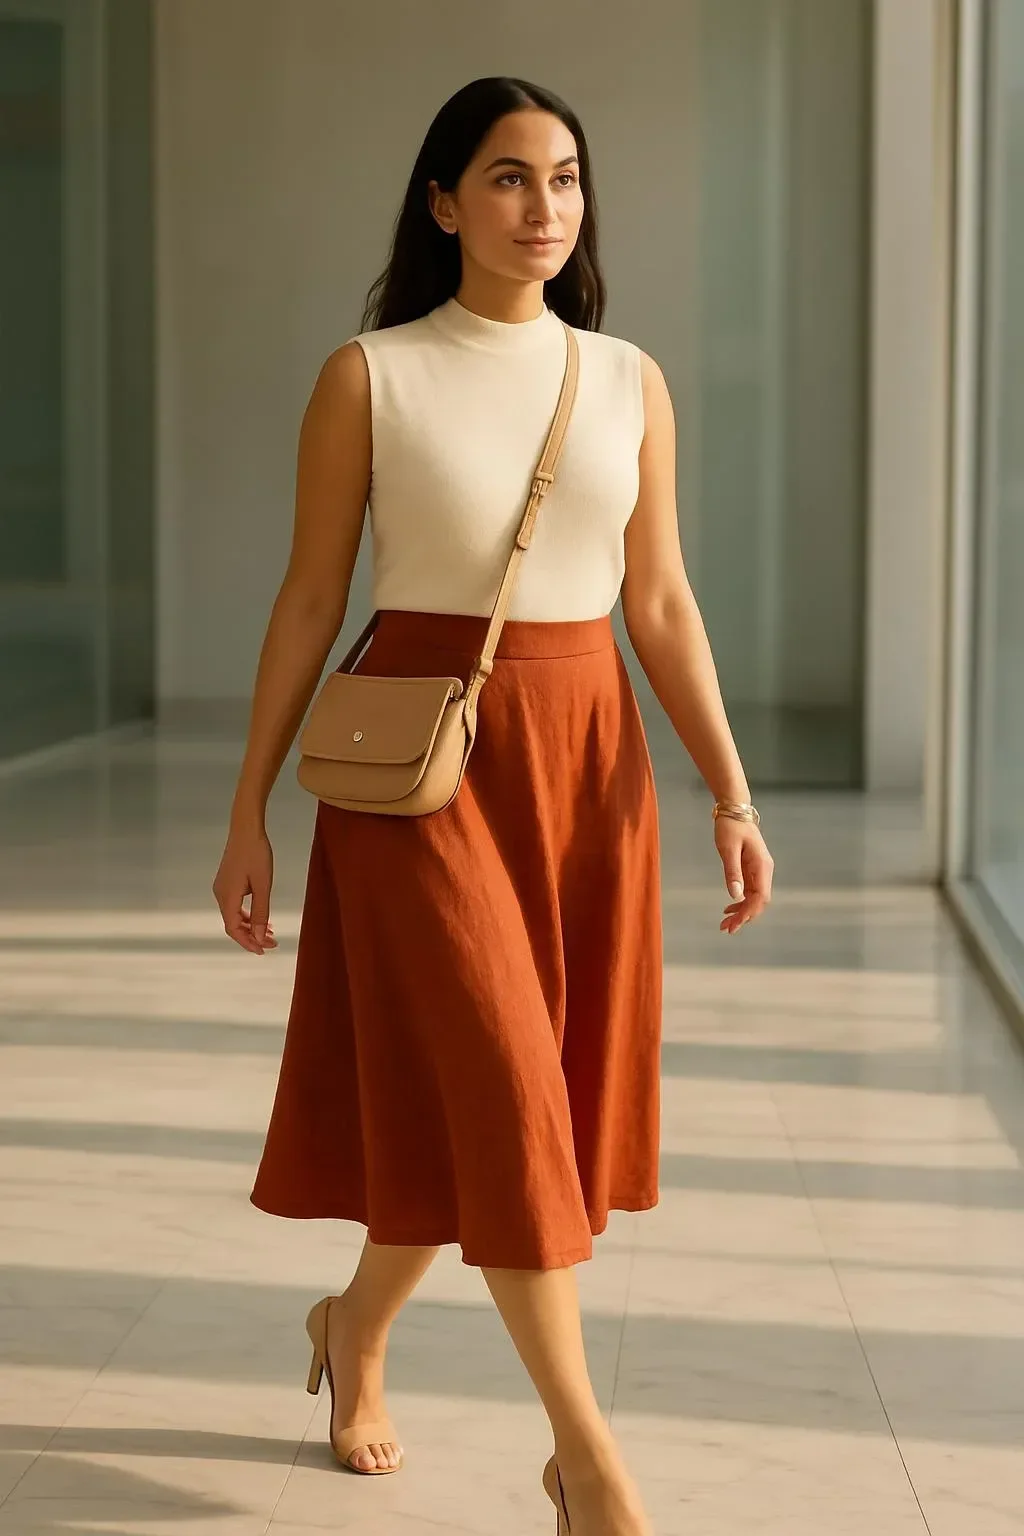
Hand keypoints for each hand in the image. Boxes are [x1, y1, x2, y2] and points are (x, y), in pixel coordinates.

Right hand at [212, 825, 277, 954]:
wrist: (246, 829)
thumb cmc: (256, 854)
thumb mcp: (263, 885)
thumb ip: (260, 912)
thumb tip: (259, 936)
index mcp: (227, 897)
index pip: (233, 929)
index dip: (248, 943)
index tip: (264, 950)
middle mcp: (220, 895)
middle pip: (233, 924)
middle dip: (252, 936)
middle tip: (272, 943)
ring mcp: (222, 888)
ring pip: (234, 915)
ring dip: (250, 926)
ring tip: (269, 932)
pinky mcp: (226, 882)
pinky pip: (235, 905)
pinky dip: (247, 914)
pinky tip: (260, 917)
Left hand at [714, 815, 773, 934]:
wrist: (734, 809)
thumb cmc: (730, 826)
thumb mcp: (728, 849)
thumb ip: (732, 872)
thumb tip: (736, 895)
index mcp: (762, 866)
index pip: (760, 898)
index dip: (748, 914)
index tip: (733, 924)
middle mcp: (764, 870)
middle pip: (759, 901)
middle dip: (744, 917)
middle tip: (725, 928)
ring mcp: (759, 870)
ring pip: (754, 898)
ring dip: (742, 911)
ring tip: (725, 923)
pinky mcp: (752, 868)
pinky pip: (750, 890)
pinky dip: (740, 901)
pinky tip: (729, 908)